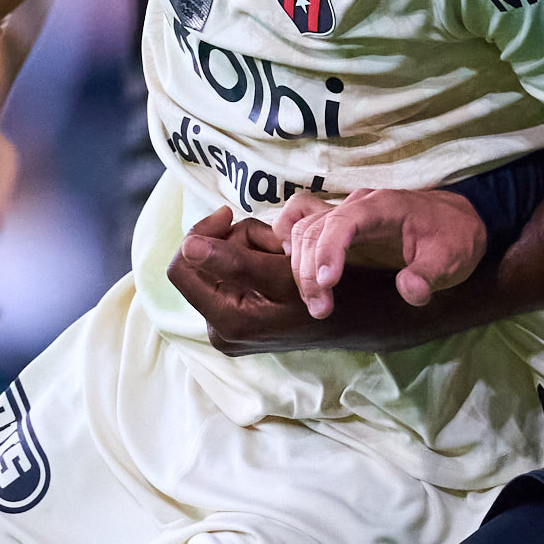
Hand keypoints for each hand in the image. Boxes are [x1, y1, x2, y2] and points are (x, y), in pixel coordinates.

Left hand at [166, 207, 317, 354]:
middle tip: (269, 240)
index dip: (199, 234)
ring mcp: (231, 325)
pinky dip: (250, 260)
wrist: (361, 316)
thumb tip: (188, 245)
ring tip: (281, 254)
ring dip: (246, 246)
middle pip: (201, 265)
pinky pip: (231, 276)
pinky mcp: (241, 318)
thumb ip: (233, 259)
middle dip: (231, 241)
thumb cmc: (329, 293)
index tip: (228, 214)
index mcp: (226, 321)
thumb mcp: (282, 273)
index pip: (182, 268)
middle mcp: (221, 330)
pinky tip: (277, 265)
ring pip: (217, 266)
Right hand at [274, 187, 489, 318]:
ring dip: (300, 266)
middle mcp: (359, 204)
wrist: (457, 221)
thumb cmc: (453, 238)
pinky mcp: (340, 222)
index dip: (330, 249)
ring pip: (304, 229)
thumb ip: (430, 275)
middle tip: (321, 309)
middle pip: (316, 229)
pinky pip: (302, 218)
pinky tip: (292, 265)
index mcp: (385, 207)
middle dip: (311, 271)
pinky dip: (288, 238)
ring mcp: (346, 211)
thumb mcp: (452, 260)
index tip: (328, 283)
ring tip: (316, 304)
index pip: (346, 221)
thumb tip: (409, 290)